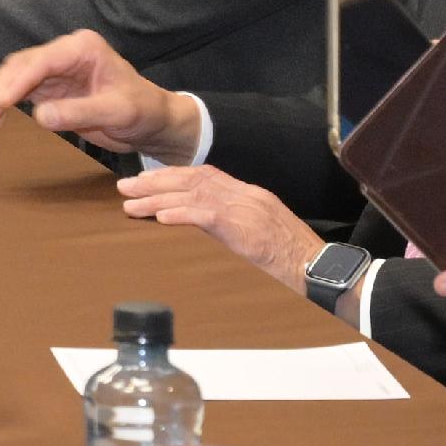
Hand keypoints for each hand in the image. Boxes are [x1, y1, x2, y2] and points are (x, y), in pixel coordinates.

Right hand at [0, 29, 193, 155]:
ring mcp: (56, 70)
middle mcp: (65, 53)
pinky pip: (20, 91)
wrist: (153, 122)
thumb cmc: (143, 111)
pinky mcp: (51, 87)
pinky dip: (5, 104)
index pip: (41, 61)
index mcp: (83, 48)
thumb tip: (40, 116)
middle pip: (21, 66)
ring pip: (15, 77)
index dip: (16, 82)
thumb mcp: (117, 112)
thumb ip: (79, 112)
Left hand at [115, 164, 315, 289]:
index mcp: (250, 194)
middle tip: (125, 187)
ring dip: (157, 199)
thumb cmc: (293, 259)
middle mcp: (247, 195)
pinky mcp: (245, 228)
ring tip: (130, 204)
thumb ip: (234, 224)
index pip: (205, 175)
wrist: (321, 270)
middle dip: (155, 182)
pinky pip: (206, 215)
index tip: (146, 179)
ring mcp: (247, 209)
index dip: (172, 176)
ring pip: (193, 194)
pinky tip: (159, 218)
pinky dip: (180, 214)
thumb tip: (202, 227)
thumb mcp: (261, 234)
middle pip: (193, 179)